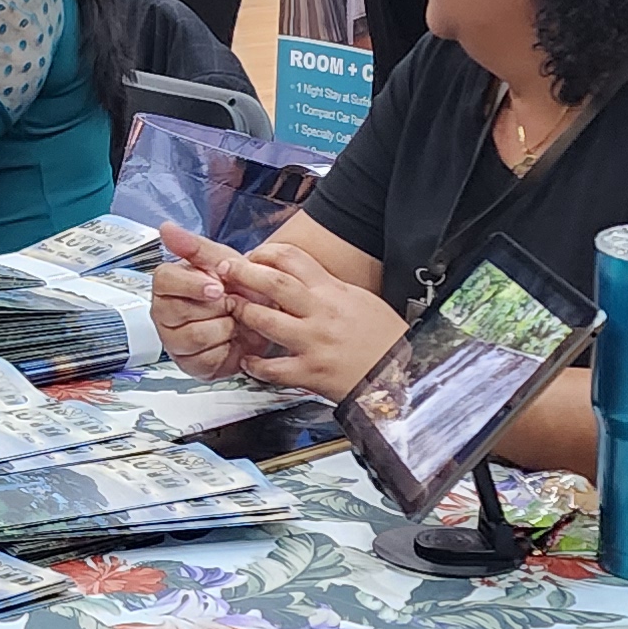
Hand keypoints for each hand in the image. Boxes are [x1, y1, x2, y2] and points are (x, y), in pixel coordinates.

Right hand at [147, 222, 250, 376]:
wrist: (264, 317)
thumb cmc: (238, 288)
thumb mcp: (221, 261)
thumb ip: (194, 246)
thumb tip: (166, 228)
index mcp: (167, 285)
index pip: (164, 280)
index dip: (193, 284)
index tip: (216, 287)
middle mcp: (164, 313)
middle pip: (179, 311)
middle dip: (216, 306)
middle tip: (229, 302)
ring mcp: (174, 341)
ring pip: (195, 335)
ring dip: (224, 327)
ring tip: (232, 320)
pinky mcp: (190, 364)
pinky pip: (206, 358)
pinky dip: (227, 349)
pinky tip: (231, 340)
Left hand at [216, 239, 408, 401]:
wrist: (403, 374)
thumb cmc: (385, 338)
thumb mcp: (361, 301)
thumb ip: (330, 289)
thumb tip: (304, 278)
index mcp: (334, 291)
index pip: (294, 259)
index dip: (266, 254)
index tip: (252, 256)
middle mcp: (322, 313)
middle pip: (274, 284)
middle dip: (243, 274)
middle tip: (225, 271)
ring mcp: (315, 343)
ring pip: (267, 322)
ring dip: (244, 314)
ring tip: (231, 310)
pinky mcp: (312, 373)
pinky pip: (274, 368)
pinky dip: (256, 365)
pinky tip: (248, 361)